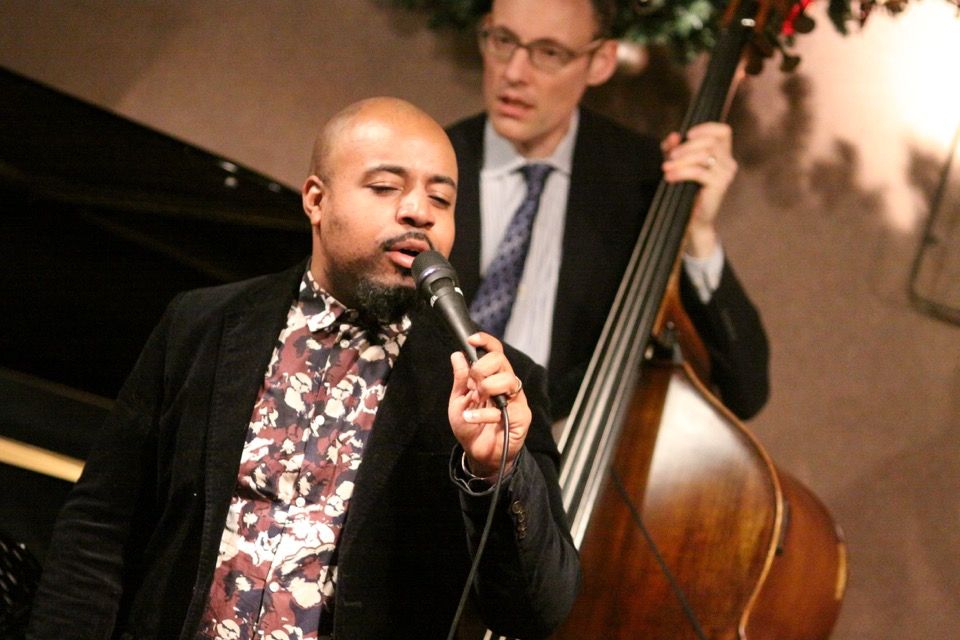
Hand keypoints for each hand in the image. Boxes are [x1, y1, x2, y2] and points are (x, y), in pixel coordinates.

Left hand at [448, 332, 529, 477]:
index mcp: (493, 377)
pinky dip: (483, 413)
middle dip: (481, 369)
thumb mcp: (458, 401)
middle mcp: (506, 384)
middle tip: (474, 385)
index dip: (486, 342)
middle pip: (501, 360)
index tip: (472, 340)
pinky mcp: (522, 416)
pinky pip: (504, 407)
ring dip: (486, 388)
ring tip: (475, 401)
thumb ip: (460, 379)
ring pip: (506, 379)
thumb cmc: (470, 427)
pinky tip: (472, 418)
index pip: (495, 352)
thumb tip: (457, 355)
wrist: (478, 454)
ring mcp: (516, 399)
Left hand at [661, 122, 737, 257]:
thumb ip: (674, 149)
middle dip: (686, 147)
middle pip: (710, 142)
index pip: (723, 131)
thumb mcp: (678, 165)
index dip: (707, 128)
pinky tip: (670, 177)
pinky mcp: (719, 185)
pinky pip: (699, 172)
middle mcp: (728, 162)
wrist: (693, 219)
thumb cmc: (686, 190)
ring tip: (666, 168)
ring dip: (682, 160)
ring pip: (704, 155)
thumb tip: (673, 136)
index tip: (688, 134)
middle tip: (669, 157)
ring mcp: (726, 174)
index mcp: (723, 154)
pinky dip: (681, 172)